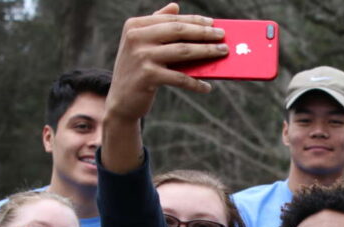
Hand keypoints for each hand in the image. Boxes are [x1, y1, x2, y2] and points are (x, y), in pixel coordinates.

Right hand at [106, 3, 227, 123]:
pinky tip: (207, 87)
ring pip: (183, 51)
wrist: (120, 100)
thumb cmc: (136, 69)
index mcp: (135, 25)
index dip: (194, 21)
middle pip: (179, 31)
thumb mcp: (141, 44)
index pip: (171, 20)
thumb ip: (156, 24)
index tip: (213, 23)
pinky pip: (180, 77)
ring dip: (206, 52)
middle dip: (204, 33)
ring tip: (222, 53)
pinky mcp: (148, 76)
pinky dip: (196, 83)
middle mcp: (136, 37)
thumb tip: (176, 6)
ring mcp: (141, 56)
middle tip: (222, 36)